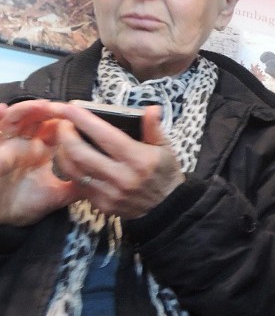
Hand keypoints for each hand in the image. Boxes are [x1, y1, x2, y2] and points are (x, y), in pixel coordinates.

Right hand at [0, 103, 78, 225]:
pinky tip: (2, 109)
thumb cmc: (21, 205)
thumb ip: (77, 187)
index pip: (57, 130)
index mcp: (41, 153)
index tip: (81, 118)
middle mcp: (25, 144)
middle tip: (64, 107)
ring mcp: (8, 144)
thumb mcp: (55, 197)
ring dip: (30, 109)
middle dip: (51, 109)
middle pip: (38, 118)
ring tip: (43, 106)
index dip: (68, 122)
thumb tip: (102, 181)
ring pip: (17, 117)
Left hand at [1, 100, 185, 219]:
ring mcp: (110, 194)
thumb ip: (154, 128)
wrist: (169, 208)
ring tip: (66, 140)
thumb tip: (152, 108)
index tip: (68, 106)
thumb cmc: (165, 174)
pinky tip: (76, 160)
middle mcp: (122, 177)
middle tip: (64, 123)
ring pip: (72, 169)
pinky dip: (72, 169)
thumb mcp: (165, 149)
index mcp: (138, 160)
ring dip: (63, 151)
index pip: (103, 134)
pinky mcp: (103, 205)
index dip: (81, 118)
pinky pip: (78, 184)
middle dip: (65, 133)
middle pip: (78, 152)